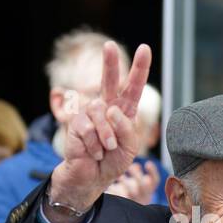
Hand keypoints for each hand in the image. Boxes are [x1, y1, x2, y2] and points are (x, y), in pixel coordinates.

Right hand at [49, 40, 152, 214]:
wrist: (92, 177)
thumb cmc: (112, 161)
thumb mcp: (129, 147)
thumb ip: (126, 128)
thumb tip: (111, 109)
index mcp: (124, 111)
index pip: (133, 87)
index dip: (139, 68)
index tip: (144, 48)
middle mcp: (107, 108)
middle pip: (109, 81)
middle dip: (110, 63)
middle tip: (109, 45)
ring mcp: (90, 114)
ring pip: (101, 113)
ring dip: (107, 137)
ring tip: (105, 150)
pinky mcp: (77, 123)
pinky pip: (89, 128)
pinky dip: (94, 145)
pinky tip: (92, 152)